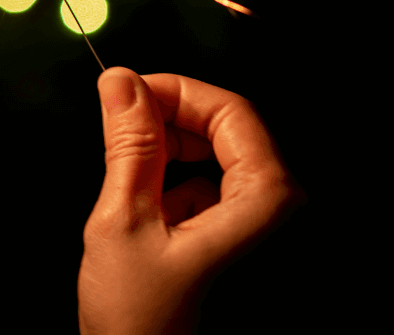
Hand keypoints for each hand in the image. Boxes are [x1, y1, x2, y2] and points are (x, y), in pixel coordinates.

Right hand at [78, 67, 301, 333]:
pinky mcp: (237, 241)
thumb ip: (128, 144)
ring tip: (128, 189)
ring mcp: (259, 229)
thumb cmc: (143, 324)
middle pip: (227, 131)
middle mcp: (276, 213)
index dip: (174, 90)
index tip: (127, 89)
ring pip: (214, 158)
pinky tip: (146, 219)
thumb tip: (123, 83)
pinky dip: (172, 188)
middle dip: (168, 122)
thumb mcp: (124, 220)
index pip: (231, 110)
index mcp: (265, 202)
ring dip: (167, 157)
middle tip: (117, 125)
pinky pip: (209, 189)